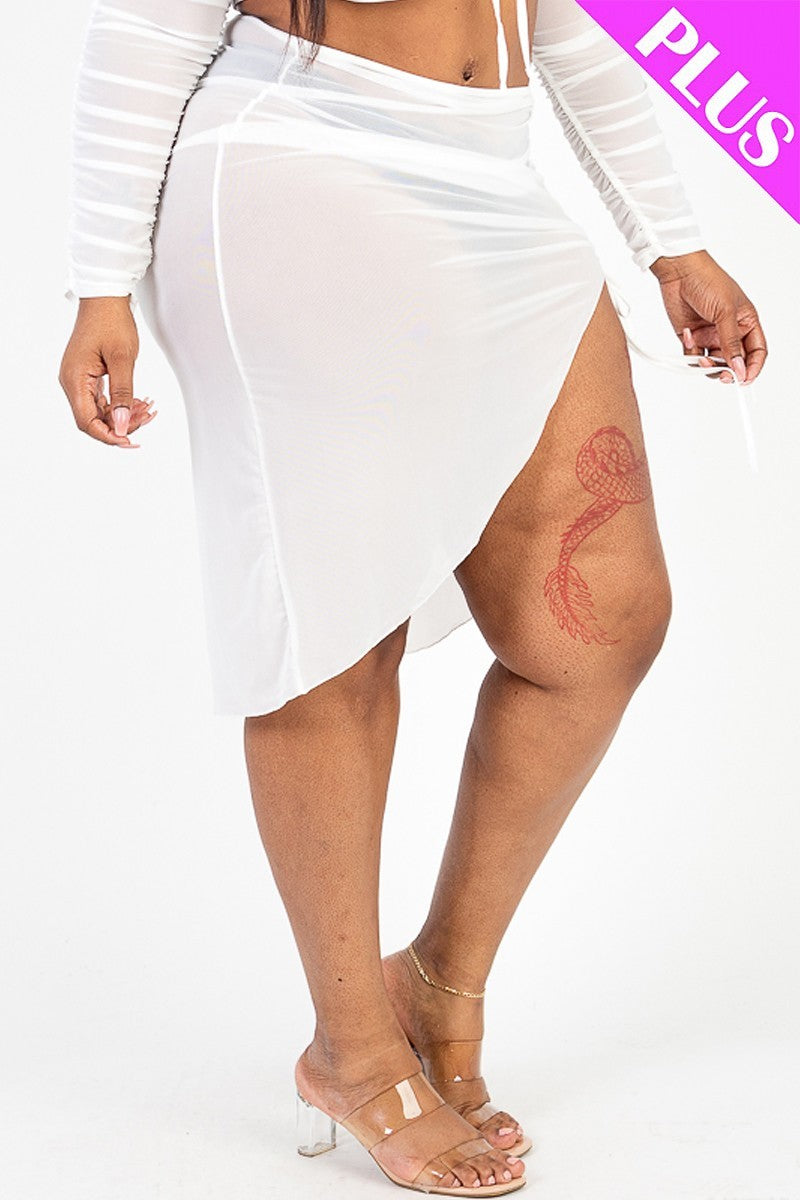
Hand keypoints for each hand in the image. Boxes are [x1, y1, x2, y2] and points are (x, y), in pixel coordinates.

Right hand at [58, 296, 157, 447]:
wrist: (105, 297)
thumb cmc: (111, 320)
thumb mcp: (122, 358)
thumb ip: (122, 393)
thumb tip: (120, 423)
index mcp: (75, 379)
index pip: (87, 422)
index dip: (109, 435)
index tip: (130, 439)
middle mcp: (72, 382)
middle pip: (93, 419)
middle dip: (120, 424)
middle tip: (145, 418)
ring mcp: (79, 379)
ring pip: (100, 411)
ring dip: (123, 414)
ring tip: (146, 408)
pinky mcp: (87, 375)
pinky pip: (102, 399)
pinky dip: (120, 403)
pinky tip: (137, 402)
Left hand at [649, 249, 766, 385]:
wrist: (679, 272)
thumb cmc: (708, 281)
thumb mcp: (725, 312)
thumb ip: (731, 342)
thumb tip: (739, 367)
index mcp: (746, 321)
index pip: (756, 351)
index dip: (752, 367)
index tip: (744, 379)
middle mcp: (730, 330)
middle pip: (734, 361)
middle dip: (729, 370)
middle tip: (722, 375)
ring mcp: (711, 334)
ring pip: (713, 362)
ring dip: (707, 365)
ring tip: (700, 357)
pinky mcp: (692, 337)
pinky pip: (694, 356)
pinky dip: (690, 353)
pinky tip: (687, 336)